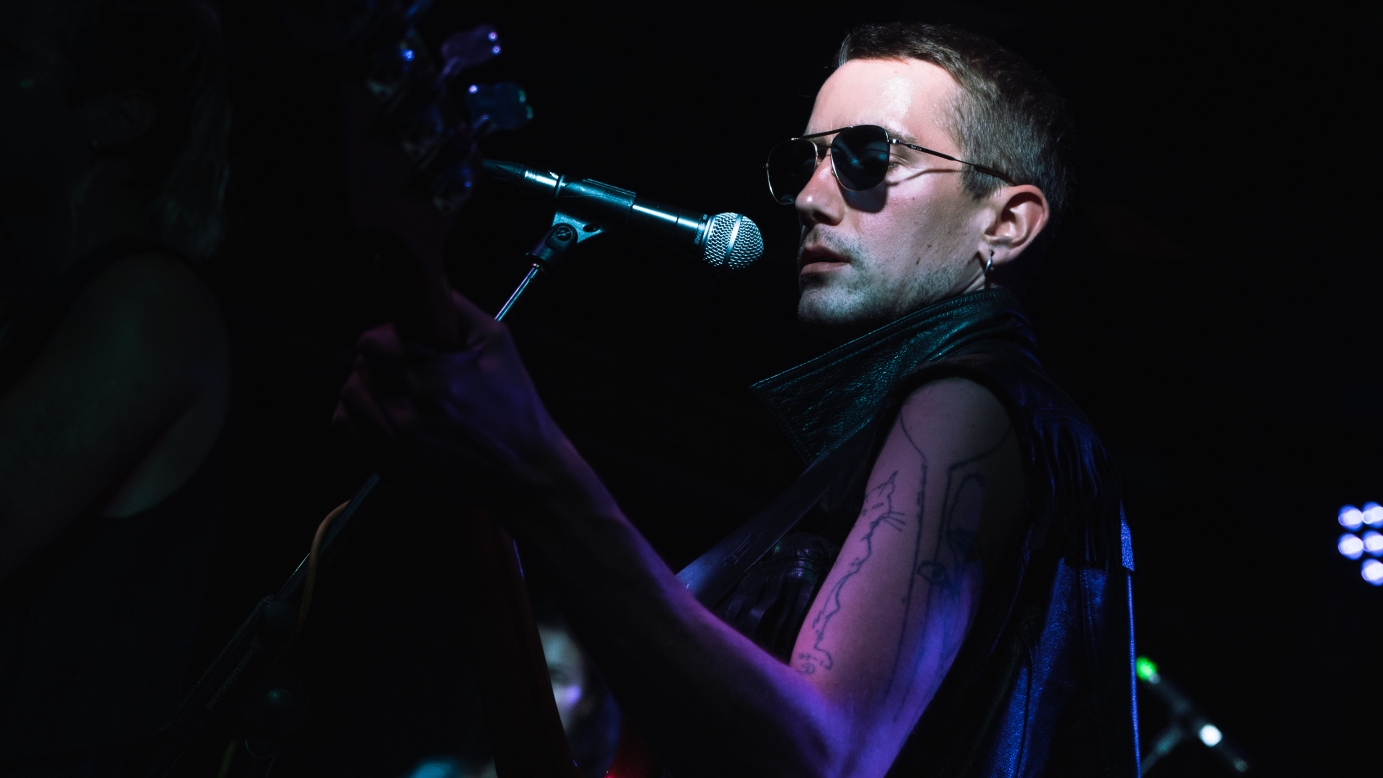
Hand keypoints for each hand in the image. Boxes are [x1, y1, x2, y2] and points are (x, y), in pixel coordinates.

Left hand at [334, 290, 569, 503]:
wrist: (525, 471)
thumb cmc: (516, 406)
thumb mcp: (498, 344)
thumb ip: (457, 308)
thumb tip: (425, 285)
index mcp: (434, 378)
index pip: (371, 343)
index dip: (385, 336)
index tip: (402, 342)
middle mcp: (409, 412)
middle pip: (359, 368)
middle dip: (380, 361)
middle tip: (406, 367)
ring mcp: (397, 444)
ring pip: (350, 397)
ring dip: (366, 386)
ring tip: (394, 389)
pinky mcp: (391, 467)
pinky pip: (347, 429)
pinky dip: (357, 415)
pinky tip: (383, 412)